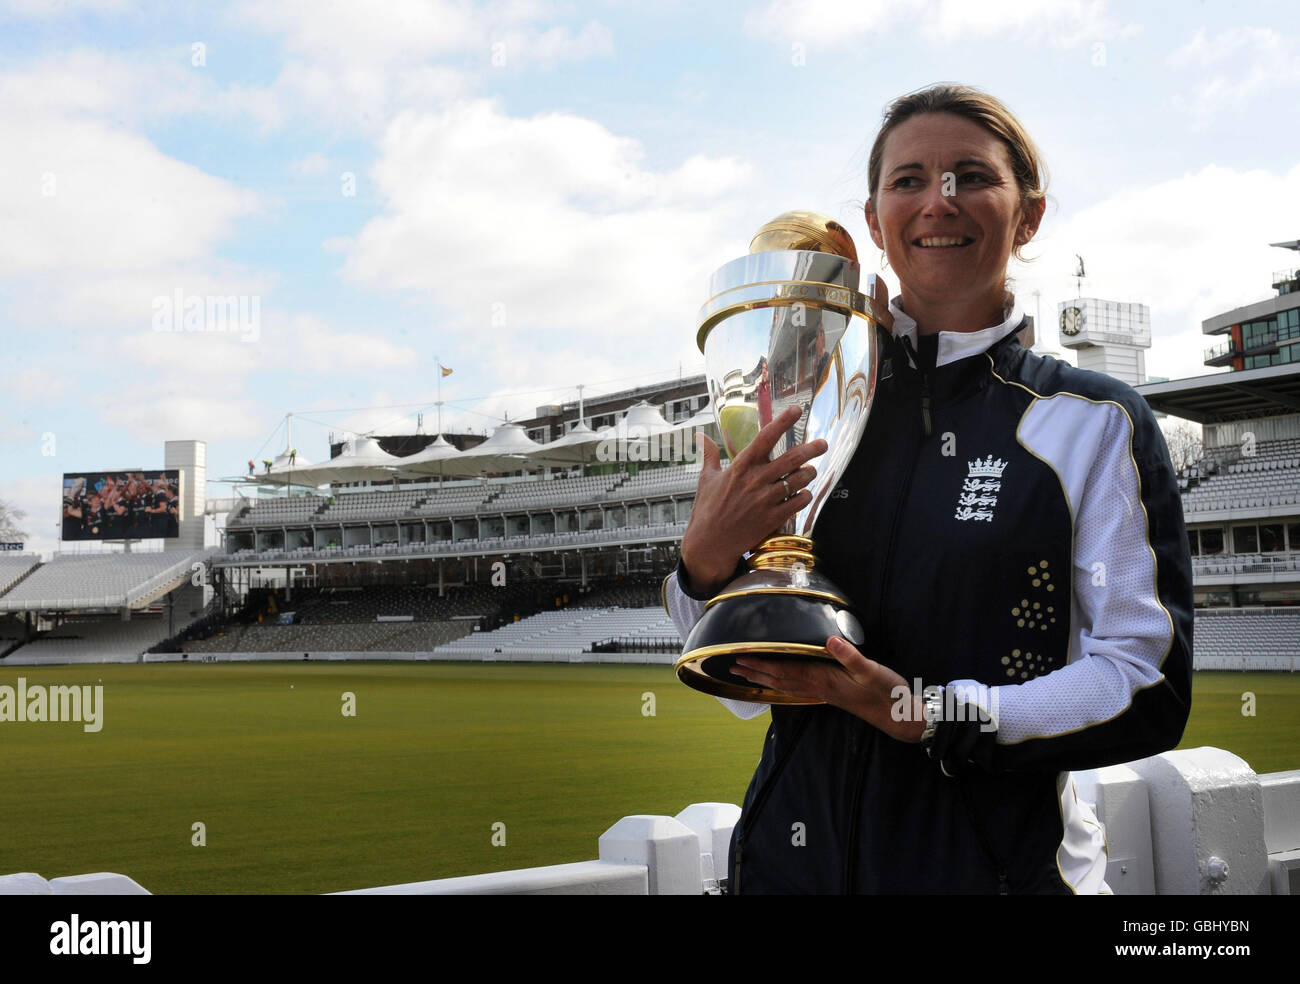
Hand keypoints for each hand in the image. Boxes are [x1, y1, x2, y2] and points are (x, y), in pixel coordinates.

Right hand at [679, 405, 826, 594]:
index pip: (764, 438)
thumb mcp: (706, 479)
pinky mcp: (772, 518)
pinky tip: (803, 493)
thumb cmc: (707, 511)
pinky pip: (798, 502)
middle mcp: (755, 481)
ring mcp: (765, 500)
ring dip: (808, 474)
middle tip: (822, 444)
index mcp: (740, 467)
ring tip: (810, 472)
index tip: (796, 411)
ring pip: (798, 480)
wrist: (709, 544)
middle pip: (791, 459)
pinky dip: (804, 496)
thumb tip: (701, 436)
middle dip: (810, 449)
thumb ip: (709, 455)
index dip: (782, 422)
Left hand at [733, 636, 924, 742]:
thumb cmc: (886, 692)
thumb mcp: (871, 670)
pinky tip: (779, 683)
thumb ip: (850, 656)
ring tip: (746, 674)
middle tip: (731, 665)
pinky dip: (782, 684)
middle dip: (755, 671)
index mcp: (823, 678)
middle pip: (779, 678)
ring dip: (765, 678)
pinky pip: (798, 689)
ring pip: (786, 685)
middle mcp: (818, 687)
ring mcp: (823, 692)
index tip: (740, 657)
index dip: (761, 663)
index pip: (784, 669)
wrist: (899, 716)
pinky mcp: (830, 694)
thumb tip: (829, 640)